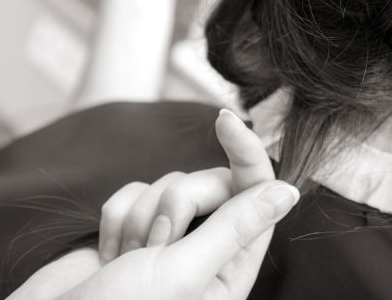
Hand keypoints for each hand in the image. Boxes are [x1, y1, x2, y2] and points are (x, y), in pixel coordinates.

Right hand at [98, 110, 275, 259]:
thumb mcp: (184, 272)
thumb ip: (236, 227)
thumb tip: (287, 192)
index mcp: (232, 267)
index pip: (255, 192)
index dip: (245, 151)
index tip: (224, 120)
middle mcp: (205, 250)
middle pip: (210, 182)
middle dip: (176, 204)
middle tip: (157, 246)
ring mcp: (167, 239)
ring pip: (168, 184)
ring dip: (140, 218)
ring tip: (125, 262)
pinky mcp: (130, 229)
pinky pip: (132, 191)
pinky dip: (115, 218)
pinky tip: (104, 256)